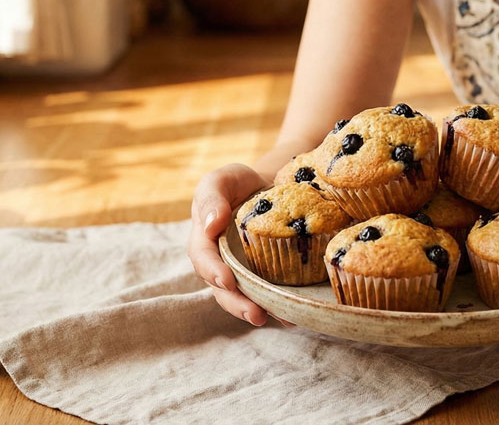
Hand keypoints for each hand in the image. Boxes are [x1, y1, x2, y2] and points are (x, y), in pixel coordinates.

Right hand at [188, 163, 280, 326]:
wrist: (267, 186)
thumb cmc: (237, 183)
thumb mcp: (221, 180)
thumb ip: (211, 197)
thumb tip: (211, 225)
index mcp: (203, 240)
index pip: (203, 260)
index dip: (213, 272)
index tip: (227, 281)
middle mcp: (220, 263)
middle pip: (223, 289)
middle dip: (238, 304)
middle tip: (256, 314)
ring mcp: (242, 272)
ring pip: (245, 298)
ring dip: (260, 310)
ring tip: (280, 319)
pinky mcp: (264, 276)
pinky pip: (268, 294)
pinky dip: (280, 305)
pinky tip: (295, 313)